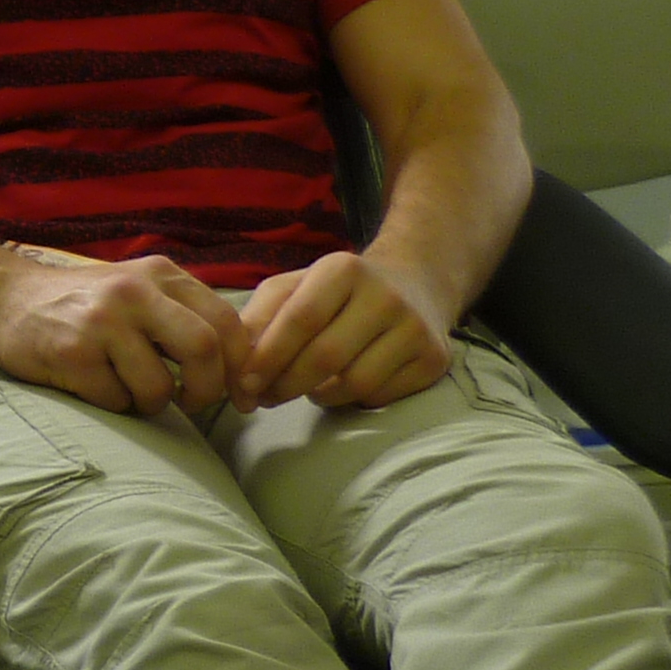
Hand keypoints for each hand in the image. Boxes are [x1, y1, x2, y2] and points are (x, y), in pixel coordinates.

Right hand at [0, 248, 248, 417]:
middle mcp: (134, 291)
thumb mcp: (138, 289)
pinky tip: (94, 384)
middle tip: (191, 403)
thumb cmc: (82, 304)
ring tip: (129, 389)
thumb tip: (238, 367)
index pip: (227, 322)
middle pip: (204, 350)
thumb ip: (183, 315)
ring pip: (158, 387)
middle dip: (206, 391)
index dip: (239, 365)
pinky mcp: (72, 353)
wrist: (4, 297)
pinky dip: (113, 404)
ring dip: (150, 404)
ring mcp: (102, 321)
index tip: (237, 392)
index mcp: (161, 274)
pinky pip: (115, 400)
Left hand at [236, 251, 451, 412]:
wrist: (415, 285)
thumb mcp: (296, 287)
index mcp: (344, 269)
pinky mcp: (434, 359)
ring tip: (304, 387)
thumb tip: (236, 364)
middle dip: (285, 384)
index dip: (268, 356)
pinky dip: (351, 400)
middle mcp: (385, 295)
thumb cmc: (339, 292)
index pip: (300, 319)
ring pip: (353, 384)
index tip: (244, 384)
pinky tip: (342, 385)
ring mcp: (414, 328)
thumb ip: (260, 316)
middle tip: (264, 397)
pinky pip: (379, 396)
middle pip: (325, 357)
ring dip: (318, 395)